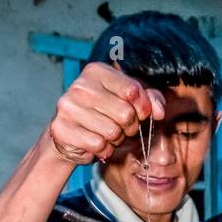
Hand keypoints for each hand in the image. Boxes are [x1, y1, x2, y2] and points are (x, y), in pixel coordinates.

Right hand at [46, 62, 165, 166]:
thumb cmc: (105, 115)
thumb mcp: (130, 101)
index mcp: (96, 71)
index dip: (143, 108)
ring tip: (106, 135)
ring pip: (112, 132)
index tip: (140, 113)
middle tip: (121, 128)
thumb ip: (150, 100)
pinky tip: (96, 144)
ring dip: (116, 140)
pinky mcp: (62, 128)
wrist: (70, 135)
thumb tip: (159, 112)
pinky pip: (98, 145)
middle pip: (125, 114)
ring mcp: (68, 107)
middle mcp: (80, 86)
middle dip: (129, 127)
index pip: (132, 91)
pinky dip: (103, 150)